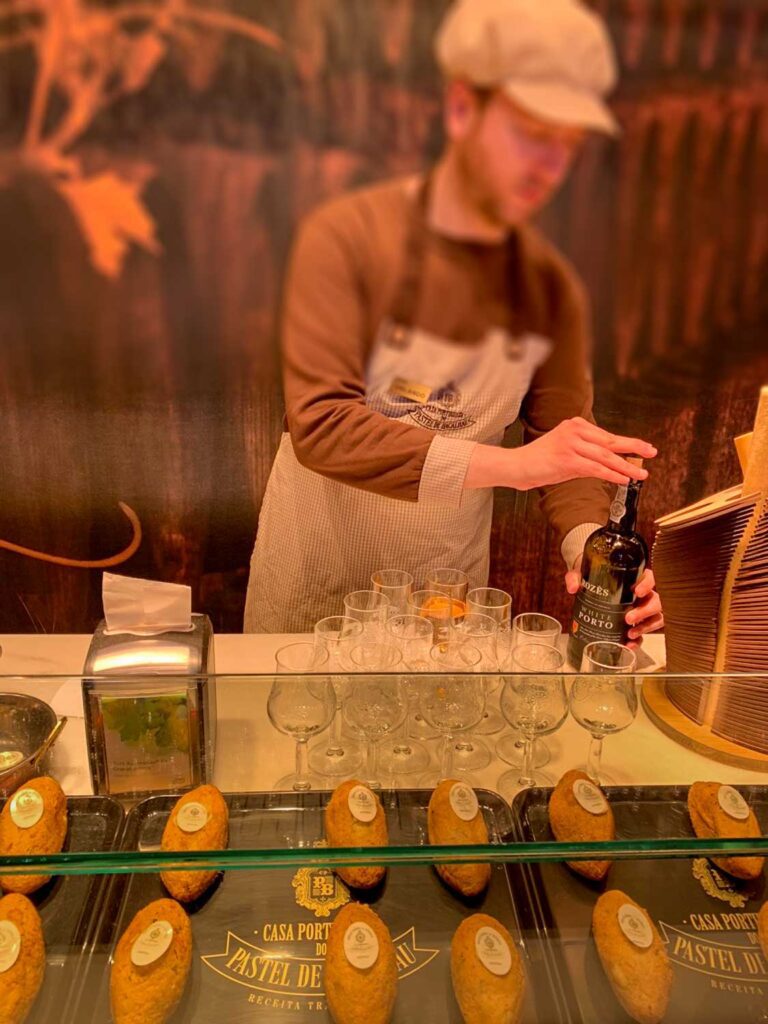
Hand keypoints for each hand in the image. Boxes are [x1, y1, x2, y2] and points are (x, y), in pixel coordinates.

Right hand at [513, 417, 655, 490]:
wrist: (517, 466)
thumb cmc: (540, 461)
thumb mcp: (566, 451)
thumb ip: (587, 454)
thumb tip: (611, 463)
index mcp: (575, 425)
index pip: (607, 436)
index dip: (627, 443)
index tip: (643, 448)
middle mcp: (574, 431)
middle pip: (610, 441)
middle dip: (634, 448)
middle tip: (651, 452)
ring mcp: (571, 444)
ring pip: (606, 457)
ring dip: (626, 466)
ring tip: (640, 474)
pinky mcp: (568, 459)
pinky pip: (596, 468)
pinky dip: (611, 474)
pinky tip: (622, 479)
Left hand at [564, 562, 663, 648]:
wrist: (589, 588)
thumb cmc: (590, 577)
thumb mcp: (581, 573)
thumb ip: (575, 577)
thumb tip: (573, 588)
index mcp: (633, 578)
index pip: (649, 577)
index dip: (647, 584)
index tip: (636, 591)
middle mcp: (643, 594)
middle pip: (655, 601)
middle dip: (644, 611)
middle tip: (628, 618)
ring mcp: (643, 609)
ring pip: (656, 618)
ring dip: (645, 627)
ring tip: (629, 634)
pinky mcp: (638, 624)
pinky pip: (645, 633)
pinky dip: (639, 641)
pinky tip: (629, 645)